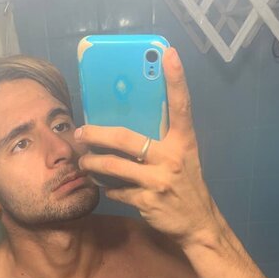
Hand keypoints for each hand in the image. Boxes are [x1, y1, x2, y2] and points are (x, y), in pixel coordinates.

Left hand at [75, 47, 220, 248]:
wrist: (198, 223)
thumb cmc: (188, 187)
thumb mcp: (184, 159)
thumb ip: (163, 143)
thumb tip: (128, 131)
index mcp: (183, 142)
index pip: (181, 106)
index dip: (176, 80)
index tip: (168, 54)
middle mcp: (171, 158)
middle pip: (126, 139)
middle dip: (97, 135)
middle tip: (80, 133)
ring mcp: (159, 180)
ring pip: (114, 167)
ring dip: (94, 165)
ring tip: (83, 162)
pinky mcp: (148, 201)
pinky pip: (118, 191)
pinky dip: (109, 189)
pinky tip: (105, 188)